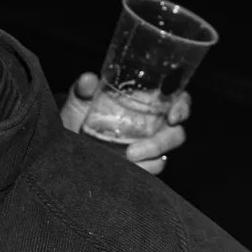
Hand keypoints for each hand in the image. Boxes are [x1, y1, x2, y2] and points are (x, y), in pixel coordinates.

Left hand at [60, 72, 190, 176]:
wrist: (69, 143)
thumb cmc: (80, 118)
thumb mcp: (79, 103)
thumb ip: (82, 91)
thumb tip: (87, 80)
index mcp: (147, 104)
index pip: (178, 101)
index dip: (183, 107)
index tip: (174, 116)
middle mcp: (153, 126)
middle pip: (176, 134)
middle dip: (161, 144)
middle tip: (132, 151)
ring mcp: (147, 149)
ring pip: (163, 157)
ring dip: (148, 161)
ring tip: (124, 160)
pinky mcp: (140, 167)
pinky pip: (149, 171)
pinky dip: (140, 171)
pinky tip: (125, 170)